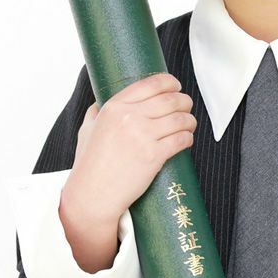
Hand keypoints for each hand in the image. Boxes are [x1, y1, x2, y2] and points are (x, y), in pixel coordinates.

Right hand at [66, 71, 196, 219]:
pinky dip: (188, 137)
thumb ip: (96, 112)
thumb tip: (101, 100)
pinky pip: (181, 139)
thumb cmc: (89, 165)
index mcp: (114, 106)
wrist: (92, 195)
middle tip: (186, 106)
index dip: (170, 82)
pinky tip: (187, 139)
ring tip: (189, 124)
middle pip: (171, 99)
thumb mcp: (87, 129)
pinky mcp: (154, 155)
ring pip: (180, 119)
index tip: (175, 87)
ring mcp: (142, 136)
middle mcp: (129, 117)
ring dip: (190, 120)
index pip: (151, 83)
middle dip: (184, 101)